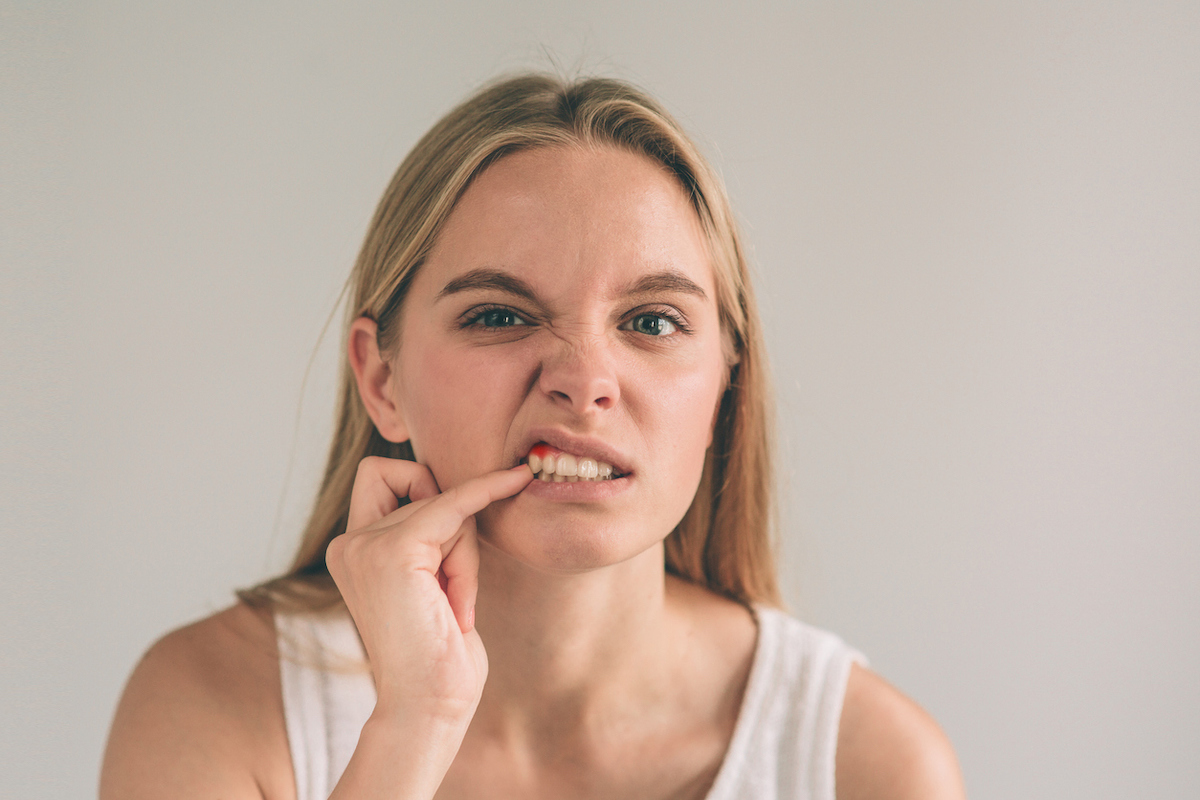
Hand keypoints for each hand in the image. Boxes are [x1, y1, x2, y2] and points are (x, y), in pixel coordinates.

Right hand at [326, 457, 532, 725]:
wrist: (428, 708)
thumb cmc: (438, 656)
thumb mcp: (427, 583)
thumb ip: (426, 539)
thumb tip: (457, 490)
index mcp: (351, 551)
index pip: (381, 476)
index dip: (419, 481)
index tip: (466, 491)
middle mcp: (348, 544)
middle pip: (421, 488)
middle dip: (455, 533)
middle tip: (454, 592)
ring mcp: (365, 546)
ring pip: (444, 505)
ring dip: (465, 555)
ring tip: (454, 608)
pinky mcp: (394, 552)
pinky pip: (455, 504)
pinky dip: (487, 492)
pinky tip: (515, 479)